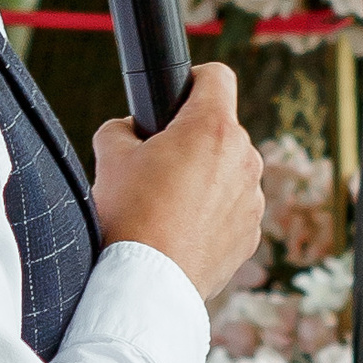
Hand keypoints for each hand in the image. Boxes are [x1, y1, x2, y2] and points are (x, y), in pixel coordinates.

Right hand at [92, 62, 266, 300]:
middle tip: (156, 164)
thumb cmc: (129, 218)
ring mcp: (252, 198)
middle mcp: (244, 159)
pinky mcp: (251, 233)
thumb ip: (122, 129)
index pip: (216, 77)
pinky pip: (232, 209)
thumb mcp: (110, 157)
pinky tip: (181, 230)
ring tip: (167, 205)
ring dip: (204, 178)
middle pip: (220, 130)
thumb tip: (131, 130)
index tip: (176, 98)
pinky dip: (212, 214)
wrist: (146, 286)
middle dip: (192, 139)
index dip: (192, 80)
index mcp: (212, 129)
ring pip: (228, 172)